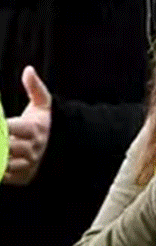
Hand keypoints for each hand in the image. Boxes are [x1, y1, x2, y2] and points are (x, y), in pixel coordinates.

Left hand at [5, 67, 52, 185]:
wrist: (60, 150)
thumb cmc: (44, 124)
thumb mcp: (43, 105)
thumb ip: (35, 88)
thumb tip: (28, 69)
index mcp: (34, 129)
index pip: (11, 127)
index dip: (1, 127)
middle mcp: (31, 148)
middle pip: (5, 146)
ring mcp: (27, 164)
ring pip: (3, 162)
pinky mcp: (21, 176)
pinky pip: (4, 175)